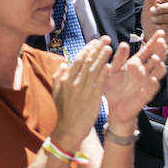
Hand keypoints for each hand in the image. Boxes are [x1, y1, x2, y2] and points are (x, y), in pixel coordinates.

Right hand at [49, 38, 110, 153]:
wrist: (68, 128)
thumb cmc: (63, 110)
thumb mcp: (56, 91)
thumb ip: (58, 76)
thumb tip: (63, 64)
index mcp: (64, 79)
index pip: (77, 59)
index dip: (87, 49)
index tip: (95, 42)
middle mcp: (73, 82)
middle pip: (87, 61)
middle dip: (96, 48)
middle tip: (105, 39)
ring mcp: (83, 89)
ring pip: (94, 69)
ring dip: (102, 57)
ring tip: (110, 47)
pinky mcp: (93, 97)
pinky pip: (100, 81)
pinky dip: (105, 72)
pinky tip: (111, 64)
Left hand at [105, 33, 167, 122]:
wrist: (113, 106)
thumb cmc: (113, 86)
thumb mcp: (112, 70)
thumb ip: (118, 58)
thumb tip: (124, 44)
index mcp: (136, 63)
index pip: (148, 50)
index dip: (154, 41)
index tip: (161, 32)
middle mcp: (144, 72)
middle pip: (156, 59)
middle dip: (160, 50)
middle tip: (161, 42)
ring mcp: (146, 83)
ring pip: (157, 73)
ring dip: (158, 66)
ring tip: (156, 58)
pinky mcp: (145, 95)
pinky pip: (151, 90)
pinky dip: (153, 85)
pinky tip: (153, 80)